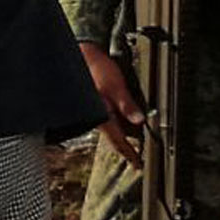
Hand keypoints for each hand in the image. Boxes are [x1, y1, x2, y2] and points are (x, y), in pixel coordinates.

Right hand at [81, 41, 144, 166]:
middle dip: (128, 143)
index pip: (118, 141)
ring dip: (123, 129)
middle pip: (115, 137)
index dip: (130, 154)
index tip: (138, 165)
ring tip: (135, 128)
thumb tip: (139, 120)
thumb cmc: (95, 67)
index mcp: (100, 115)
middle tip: (140, 149)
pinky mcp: (93, 103)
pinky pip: (106, 117)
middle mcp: (95, 115)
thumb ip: (127, 103)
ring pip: (111, 127)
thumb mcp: (115, 85)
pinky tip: (121, 113)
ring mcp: (93, 110)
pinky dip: (117, 119)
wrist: (80, 54)